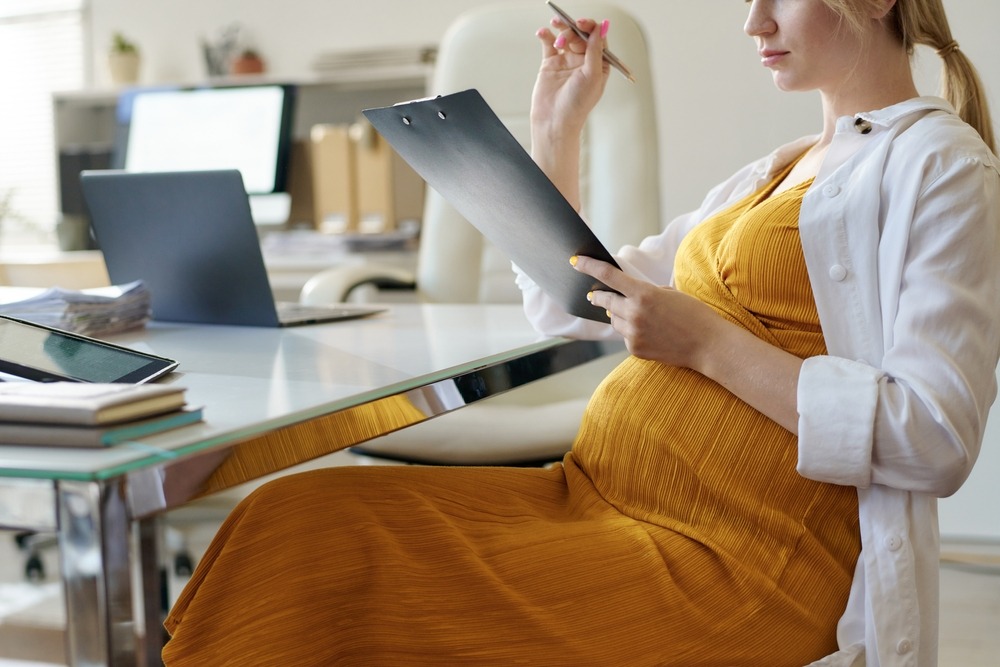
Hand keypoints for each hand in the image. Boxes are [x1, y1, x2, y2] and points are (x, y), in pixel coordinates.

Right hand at [531, 17, 610, 137]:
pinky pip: (549, 44)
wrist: (555, 121)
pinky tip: (543, 32)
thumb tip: (601, 28)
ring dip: (561, 29)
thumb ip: (596, 50)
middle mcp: (583, 61)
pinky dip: (546, 35)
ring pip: (565, 36)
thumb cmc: (577, 106)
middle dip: (574, 30)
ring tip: (556, 31)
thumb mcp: (593, 75)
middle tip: (568, 34)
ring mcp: (567, 61)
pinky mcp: (551, 63)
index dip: (590, 27)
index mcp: (599, 64)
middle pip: (581, 34)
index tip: (581, 24)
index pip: (597, 38)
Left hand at [570, 254, 727, 370]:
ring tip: (640, 316)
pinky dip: (631, 332)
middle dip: (598, 296)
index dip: (589, 267)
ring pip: (615, 320)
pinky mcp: (635, 349)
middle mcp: (634, 313)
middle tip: (592, 294)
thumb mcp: (669, 293)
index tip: (575, 262)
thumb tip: (623, 297)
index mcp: (644, 294)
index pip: (608, 276)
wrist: (708, 344)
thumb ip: (644, 292)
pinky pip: (625, 336)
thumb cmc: (693, 314)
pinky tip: (650, 332)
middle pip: (605, 301)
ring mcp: (633, 333)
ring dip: (619, 315)